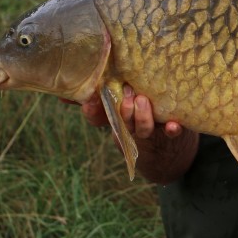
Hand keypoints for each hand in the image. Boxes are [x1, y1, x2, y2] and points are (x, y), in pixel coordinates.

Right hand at [62, 86, 196, 183]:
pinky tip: (173, 125)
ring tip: (143, 101)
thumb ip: (97, 92)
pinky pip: (171, 134)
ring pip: (143, 129)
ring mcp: (151, 130)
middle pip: (122, 122)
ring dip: (142, 117)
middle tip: (126, 95)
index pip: (97, 117)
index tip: (89, 101)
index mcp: (116, 117)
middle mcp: (131, 126)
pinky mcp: (171, 132)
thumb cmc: (138, 113)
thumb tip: (64, 91)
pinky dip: (172, 130)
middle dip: (123, 110)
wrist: (167, 146)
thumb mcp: (116, 102)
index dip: (92, 111)